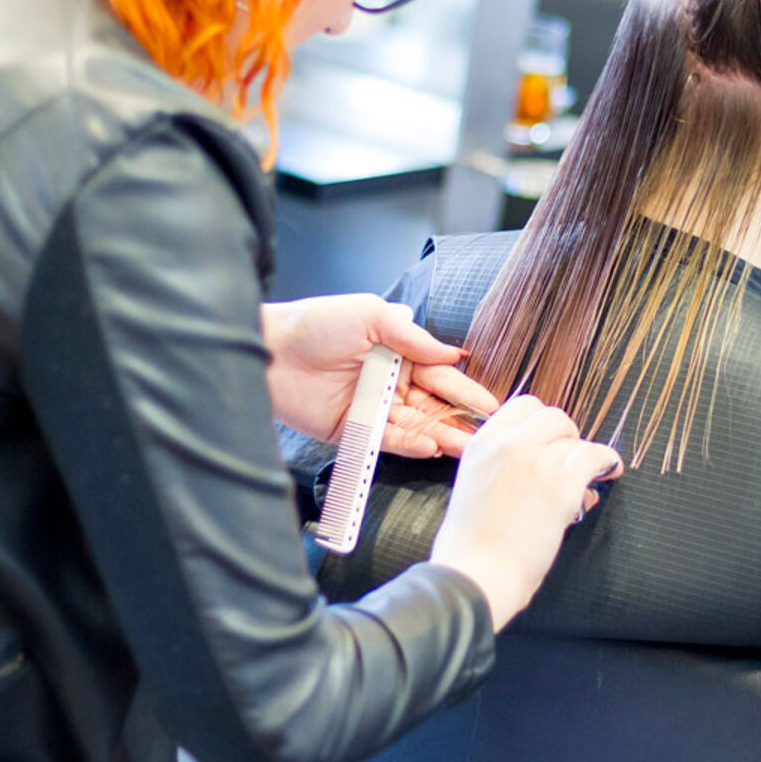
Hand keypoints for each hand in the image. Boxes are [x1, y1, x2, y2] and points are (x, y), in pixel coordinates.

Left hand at [261, 295, 500, 458]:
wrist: (269, 351)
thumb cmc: (315, 323)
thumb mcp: (370, 315)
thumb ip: (413, 337)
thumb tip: (453, 352)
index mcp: (398, 353)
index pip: (441, 375)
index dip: (465, 391)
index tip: (491, 406)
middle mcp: (390, 382)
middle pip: (434, 405)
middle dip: (460, 419)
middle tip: (487, 434)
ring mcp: (373, 408)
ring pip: (416, 426)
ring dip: (441, 436)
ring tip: (466, 447)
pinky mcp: (354, 430)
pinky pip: (387, 440)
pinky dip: (409, 444)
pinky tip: (429, 447)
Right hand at [429, 396, 622, 629]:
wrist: (476, 573)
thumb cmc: (472, 543)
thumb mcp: (475, 486)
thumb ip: (507, 468)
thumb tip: (552, 462)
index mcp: (483, 442)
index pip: (524, 406)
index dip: (541, 423)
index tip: (549, 440)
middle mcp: (510, 443)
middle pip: (553, 416)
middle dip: (565, 435)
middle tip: (568, 459)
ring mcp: (537, 461)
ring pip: (575, 439)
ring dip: (583, 455)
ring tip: (590, 472)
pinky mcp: (562, 485)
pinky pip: (595, 457)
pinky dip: (606, 462)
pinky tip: (610, 471)